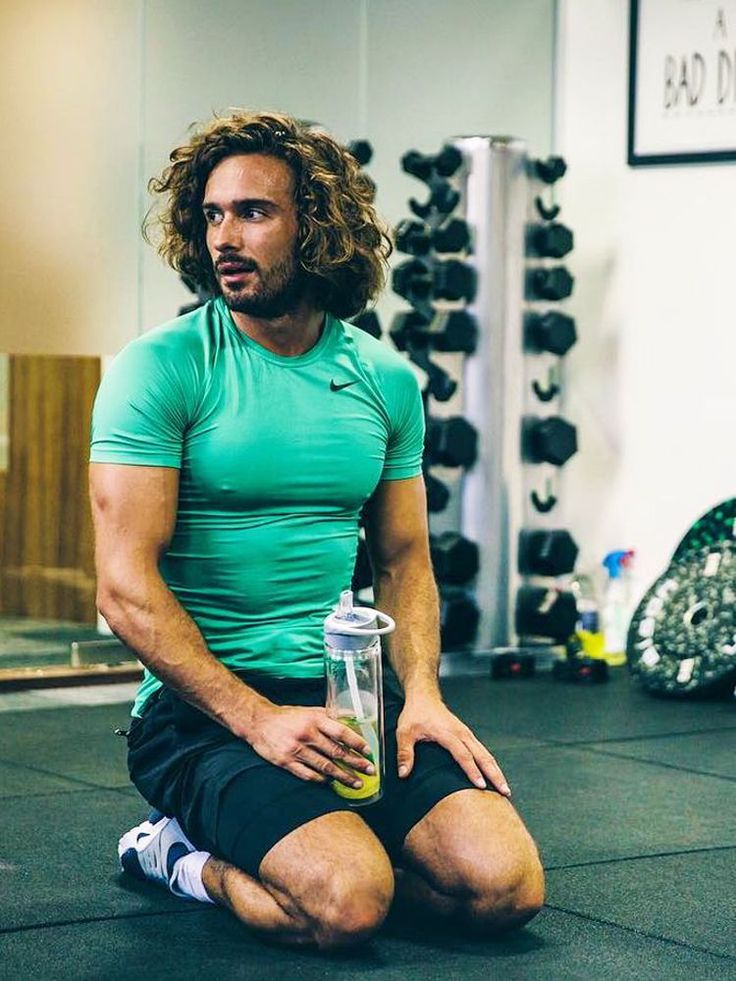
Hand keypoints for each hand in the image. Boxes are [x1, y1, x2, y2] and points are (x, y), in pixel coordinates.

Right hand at [248, 702, 376, 787]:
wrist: (258, 722)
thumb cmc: (287, 716)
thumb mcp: (309, 710)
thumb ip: (329, 716)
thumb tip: (353, 717)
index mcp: (315, 719)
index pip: (341, 732)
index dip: (357, 743)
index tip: (369, 752)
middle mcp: (307, 734)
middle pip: (336, 752)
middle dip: (356, 763)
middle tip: (370, 771)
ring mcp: (296, 750)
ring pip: (325, 766)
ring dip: (343, 776)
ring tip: (357, 783)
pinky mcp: (286, 762)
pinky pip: (308, 775)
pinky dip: (321, 780)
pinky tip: (331, 783)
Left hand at [396, 695, 510, 795]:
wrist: (424, 696)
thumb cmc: (415, 713)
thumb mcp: (404, 732)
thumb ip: (404, 753)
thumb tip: (403, 773)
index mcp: (448, 733)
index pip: (463, 755)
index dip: (472, 771)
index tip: (480, 785)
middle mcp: (461, 733)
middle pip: (482, 755)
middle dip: (494, 773)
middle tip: (505, 790)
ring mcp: (466, 734)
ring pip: (485, 753)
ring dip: (495, 770)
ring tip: (504, 787)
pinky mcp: (467, 735)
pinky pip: (482, 750)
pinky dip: (490, 763)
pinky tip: (494, 774)